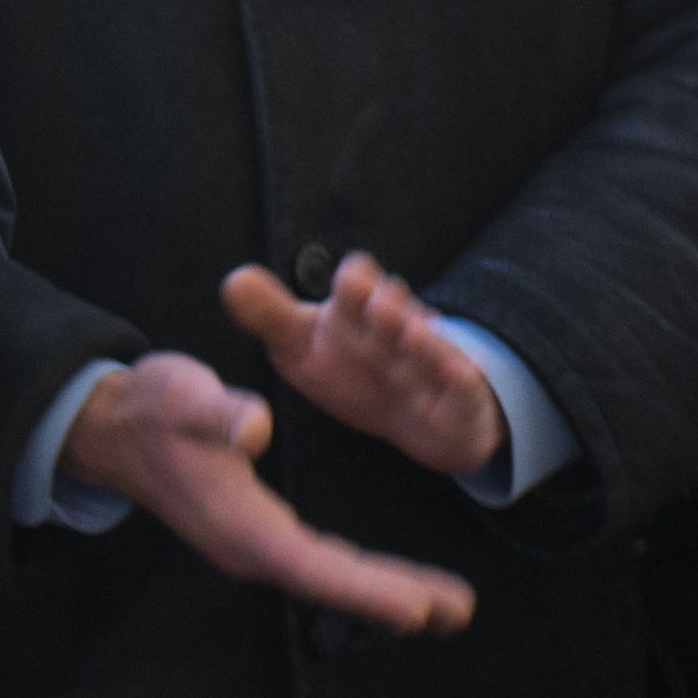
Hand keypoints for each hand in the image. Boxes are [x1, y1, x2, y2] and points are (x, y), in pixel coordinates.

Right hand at [65, 351, 475, 635]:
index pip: (311, 563)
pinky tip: (391, 581)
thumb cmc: (151, 408)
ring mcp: (250, 542)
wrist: (112, 427)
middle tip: (458, 611)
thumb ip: (219, 412)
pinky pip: (316, 563)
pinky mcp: (254, 533)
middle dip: (391, 596)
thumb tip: (258, 427)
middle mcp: (247, 544)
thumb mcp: (183, 396)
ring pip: (326, 575)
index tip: (419, 609)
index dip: (365, 589)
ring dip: (383, 591)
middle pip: (328, 579)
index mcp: (237, 520)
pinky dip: (358, 576)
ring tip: (445, 607)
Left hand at [219, 252, 509, 480]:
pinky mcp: (458, 397)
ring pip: (429, 345)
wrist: (419, 418)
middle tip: (376, 304)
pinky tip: (458, 372)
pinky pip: (464, 387)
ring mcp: (432, 361)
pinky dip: (462, 378)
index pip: (357, 284)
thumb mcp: (303, 345)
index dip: (355, 282)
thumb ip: (270, 315)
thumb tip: (233, 279)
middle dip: (386, 304)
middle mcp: (398, 327)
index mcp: (359, 311)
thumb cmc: (354, 370)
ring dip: (423, 338)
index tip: (351, 282)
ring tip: (412, 331)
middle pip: (394, 310)